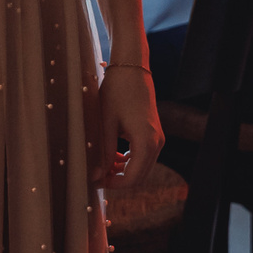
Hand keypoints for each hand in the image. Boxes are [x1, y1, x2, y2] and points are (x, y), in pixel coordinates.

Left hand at [95, 62, 162, 188]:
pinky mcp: (154, 133)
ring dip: (123, 170)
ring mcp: (158, 138)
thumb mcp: (106, 123)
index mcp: (146, 142)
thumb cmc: (116, 92)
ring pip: (142, 167)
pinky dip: (129, 160)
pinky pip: (143, 155)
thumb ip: (104, 151)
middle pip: (139, 176)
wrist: (132, 68)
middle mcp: (157, 142)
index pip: (132, 178)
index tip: (94, 182)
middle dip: (117, 179)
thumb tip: (96, 174)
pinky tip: (112, 155)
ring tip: (101, 164)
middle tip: (95, 176)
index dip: (112, 184)